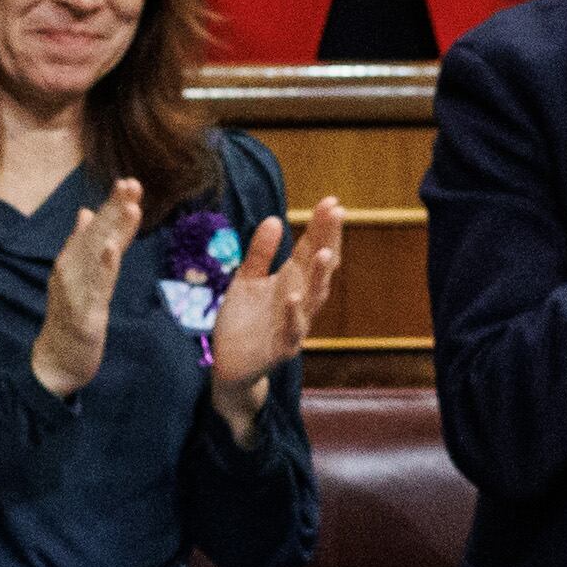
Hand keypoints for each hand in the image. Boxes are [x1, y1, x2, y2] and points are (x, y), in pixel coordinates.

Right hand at [29, 176, 142, 397]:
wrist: (55, 360)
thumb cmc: (68, 317)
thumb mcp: (76, 277)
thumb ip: (82, 245)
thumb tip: (85, 211)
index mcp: (72, 261)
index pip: (96, 230)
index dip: (112, 207)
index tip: (130, 183)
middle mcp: (71, 270)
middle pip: (96, 235)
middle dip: (114, 209)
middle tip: (132, 184)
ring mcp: (76, 290)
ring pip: (97, 255)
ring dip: (113, 230)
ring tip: (130, 207)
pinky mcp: (84, 313)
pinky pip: (96, 287)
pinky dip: (103, 266)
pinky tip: (112, 248)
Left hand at [204, 196, 346, 435]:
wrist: (229, 364)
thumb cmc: (243, 321)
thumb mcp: (247, 280)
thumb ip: (259, 253)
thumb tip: (274, 218)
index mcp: (292, 281)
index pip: (311, 249)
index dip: (322, 227)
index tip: (332, 201)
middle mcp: (299, 300)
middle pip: (319, 268)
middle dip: (329, 241)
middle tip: (337, 214)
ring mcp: (293, 325)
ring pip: (313, 299)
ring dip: (318, 276)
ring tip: (322, 252)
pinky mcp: (281, 348)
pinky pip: (291, 331)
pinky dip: (293, 314)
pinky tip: (292, 296)